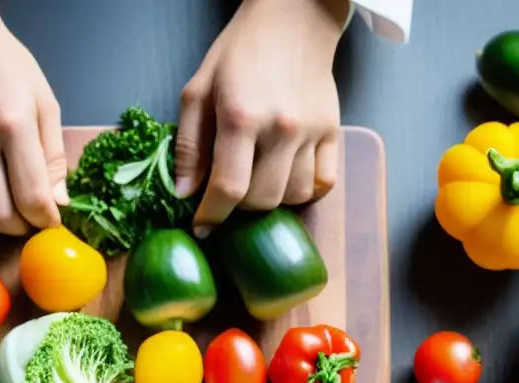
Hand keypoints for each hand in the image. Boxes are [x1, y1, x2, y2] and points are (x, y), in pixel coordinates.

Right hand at [0, 0, 66, 234]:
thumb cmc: (3, 66)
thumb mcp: (43, 101)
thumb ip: (52, 155)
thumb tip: (58, 201)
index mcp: (14, 127)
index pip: (32, 197)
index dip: (46, 219)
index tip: (50, 219)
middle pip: (0, 215)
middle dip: (20, 227)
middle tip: (26, 218)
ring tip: (2, 211)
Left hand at [175, 0, 348, 235]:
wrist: (292, 19)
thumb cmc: (238, 53)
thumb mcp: (198, 91)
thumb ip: (190, 145)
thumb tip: (185, 194)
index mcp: (241, 118)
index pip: (228, 189)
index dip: (211, 216)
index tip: (202, 226)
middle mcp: (281, 129)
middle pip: (261, 201)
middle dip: (238, 208)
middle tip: (229, 192)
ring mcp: (312, 132)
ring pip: (292, 197)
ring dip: (270, 200)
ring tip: (256, 180)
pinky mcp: (333, 131)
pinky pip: (324, 183)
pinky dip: (305, 191)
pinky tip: (286, 178)